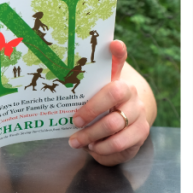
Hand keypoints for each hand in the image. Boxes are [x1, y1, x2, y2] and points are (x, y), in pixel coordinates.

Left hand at [68, 41, 149, 165]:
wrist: (126, 127)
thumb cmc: (101, 110)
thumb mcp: (91, 98)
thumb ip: (80, 88)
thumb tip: (51, 75)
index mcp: (116, 79)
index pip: (119, 61)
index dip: (118, 53)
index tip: (113, 44)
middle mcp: (130, 91)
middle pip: (113, 93)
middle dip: (90, 109)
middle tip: (74, 121)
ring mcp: (138, 111)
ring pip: (113, 124)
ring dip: (90, 135)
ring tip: (76, 141)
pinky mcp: (141, 131)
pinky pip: (119, 143)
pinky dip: (101, 148)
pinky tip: (93, 147)